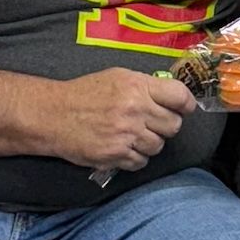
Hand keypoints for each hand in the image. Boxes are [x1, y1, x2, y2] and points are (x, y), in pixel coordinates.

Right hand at [49, 68, 197, 172]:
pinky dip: (136, 158)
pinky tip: (124, 148)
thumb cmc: (86, 93)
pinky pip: (141, 162)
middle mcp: (135, 110)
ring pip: (158, 146)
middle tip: (153, 123)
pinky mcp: (115, 155)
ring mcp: (126, 134)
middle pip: (173, 125)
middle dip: (166, 126)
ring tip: (134, 136)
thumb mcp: (118, 77)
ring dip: (150, 143)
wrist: (53, 115)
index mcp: (138, 86)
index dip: (186, 104)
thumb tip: (172, 96)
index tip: (184, 108)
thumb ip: (146, 85)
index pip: (180, 96)